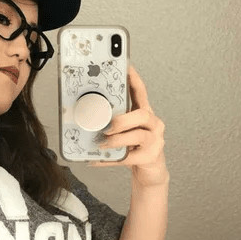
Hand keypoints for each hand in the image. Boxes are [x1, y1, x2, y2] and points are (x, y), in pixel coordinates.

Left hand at [88, 65, 167, 186]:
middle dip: (123, 119)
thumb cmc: (134, 148)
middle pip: (143, 114)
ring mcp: (155, 141)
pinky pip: (129, 157)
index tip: (125, 67)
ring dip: (117, 139)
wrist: (149, 172)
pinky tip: (96, 159)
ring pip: (139, 136)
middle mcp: (153, 125)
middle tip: (107, 126)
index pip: (140, 92)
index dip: (133, 79)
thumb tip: (85, 116)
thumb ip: (111, 121)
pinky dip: (110, 159)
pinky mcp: (150, 157)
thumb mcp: (123, 131)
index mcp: (145, 114)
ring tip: (101, 143)